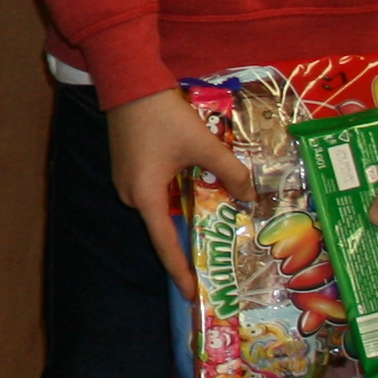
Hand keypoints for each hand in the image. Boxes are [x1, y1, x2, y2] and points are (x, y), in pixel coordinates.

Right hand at [109, 89, 245, 292]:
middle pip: (164, 227)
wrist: (129, 82)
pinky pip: (157, 193)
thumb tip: (250, 196)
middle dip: (188, 243)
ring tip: (211, 226)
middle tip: (213, 260)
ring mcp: (127, 180)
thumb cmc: (163, 117)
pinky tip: (197, 193)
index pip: (165, 244)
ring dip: (185, 217)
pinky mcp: (130, 167)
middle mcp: (131, 194)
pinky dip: (177, 199)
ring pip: (162, 208)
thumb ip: (230, 171)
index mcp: (146, 196)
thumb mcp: (203, 144)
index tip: (193, 294)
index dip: (180, 270)